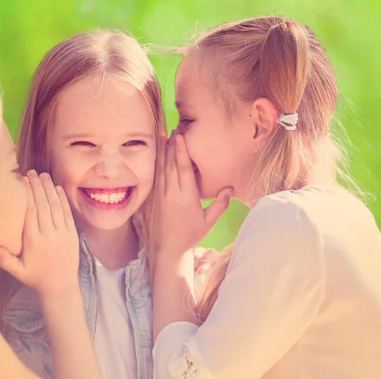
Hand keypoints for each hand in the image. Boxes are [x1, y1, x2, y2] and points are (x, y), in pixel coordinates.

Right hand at [0, 170, 78, 295]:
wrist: (60, 287)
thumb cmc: (35, 278)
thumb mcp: (17, 271)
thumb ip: (3, 259)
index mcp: (34, 242)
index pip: (30, 212)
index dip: (27, 195)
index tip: (22, 181)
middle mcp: (49, 236)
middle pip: (43, 206)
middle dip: (37, 187)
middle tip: (31, 172)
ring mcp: (63, 234)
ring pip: (55, 207)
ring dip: (49, 189)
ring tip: (43, 175)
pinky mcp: (72, 235)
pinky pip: (67, 214)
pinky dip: (63, 200)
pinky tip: (57, 188)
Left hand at [149, 132, 232, 261]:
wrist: (166, 249)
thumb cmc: (189, 236)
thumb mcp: (208, 222)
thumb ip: (219, 205)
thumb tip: (230, 188)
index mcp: (186, 197)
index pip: (184, 168)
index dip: (182, 150)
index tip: (181, 135)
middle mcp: (170, 193)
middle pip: (170, 163)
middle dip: (172, 144)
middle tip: (175, 127)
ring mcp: (158, 195)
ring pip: (160, 167)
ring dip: (162, 150)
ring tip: (164, 133)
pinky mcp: (149, 198)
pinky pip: (152, 176)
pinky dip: (154, 163)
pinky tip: (155, 153)